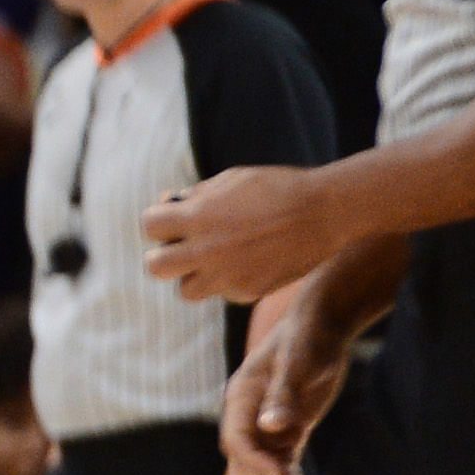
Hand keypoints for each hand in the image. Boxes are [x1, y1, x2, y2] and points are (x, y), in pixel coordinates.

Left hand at [143, 164, 341, 303]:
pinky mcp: (248, 291)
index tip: (175, 219)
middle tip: (183, 248)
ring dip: (194, 276)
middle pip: (155, 267)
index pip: (149, 226)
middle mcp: (206, 250)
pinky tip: (249, 262)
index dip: (159, 222)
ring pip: (186, 290)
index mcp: (197, 217)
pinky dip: (229, 282)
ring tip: (215, 259)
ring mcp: (227, 275)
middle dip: (164, 256)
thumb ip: (197, 197)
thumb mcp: (231, 180)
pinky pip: (223, 293)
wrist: (325, 212)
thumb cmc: (277, 188)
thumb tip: (170, 205)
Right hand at [220, 298, 357, 474]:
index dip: (255, 461)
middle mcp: (249, 414)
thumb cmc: (307, 338)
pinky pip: (284, 459)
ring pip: (266, 463)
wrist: (323, 325)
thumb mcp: (297, 362)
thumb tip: (269, 426)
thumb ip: (283, 395)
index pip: (238, 439)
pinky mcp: (288, 428)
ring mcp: (267, 423)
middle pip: (248, 459)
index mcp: (242, 397)